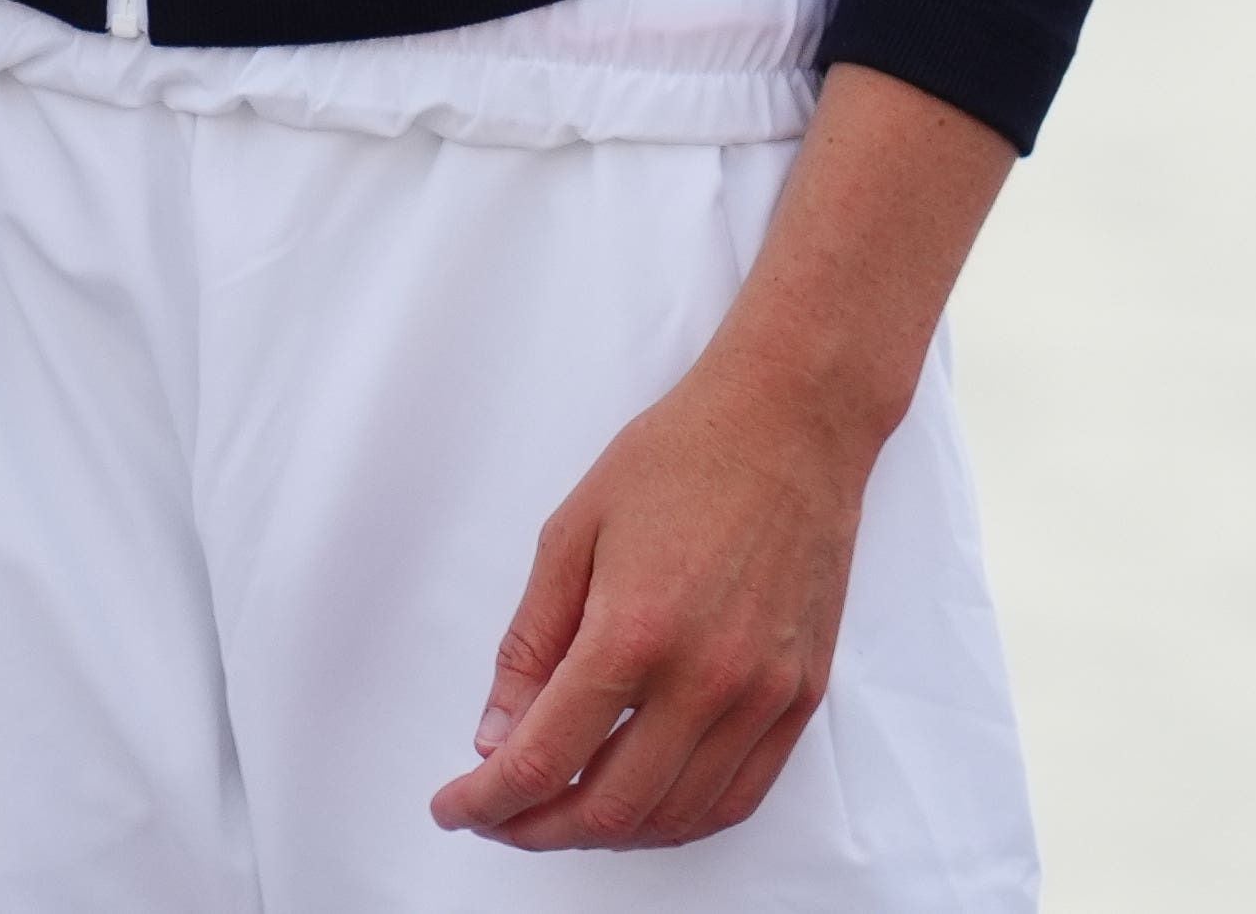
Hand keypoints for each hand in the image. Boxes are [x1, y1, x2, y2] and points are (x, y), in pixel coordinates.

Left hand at [429, 69, 1014, 853]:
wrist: (790, 421)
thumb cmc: (679, 457)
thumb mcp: (571, 532)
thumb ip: (531, 643)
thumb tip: (496, 734)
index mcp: (633, 631)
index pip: (543, 760)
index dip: (487, 801)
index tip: (455, 808)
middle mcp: (704, 679)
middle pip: (608, 809)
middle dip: (536, 829)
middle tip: (498, 815)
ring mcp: (761, 695)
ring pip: (674, 817)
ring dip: (606, 832)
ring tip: (559, 812)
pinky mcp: (800, 696)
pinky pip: (738, 796)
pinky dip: (680, 819)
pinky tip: (641, 803)